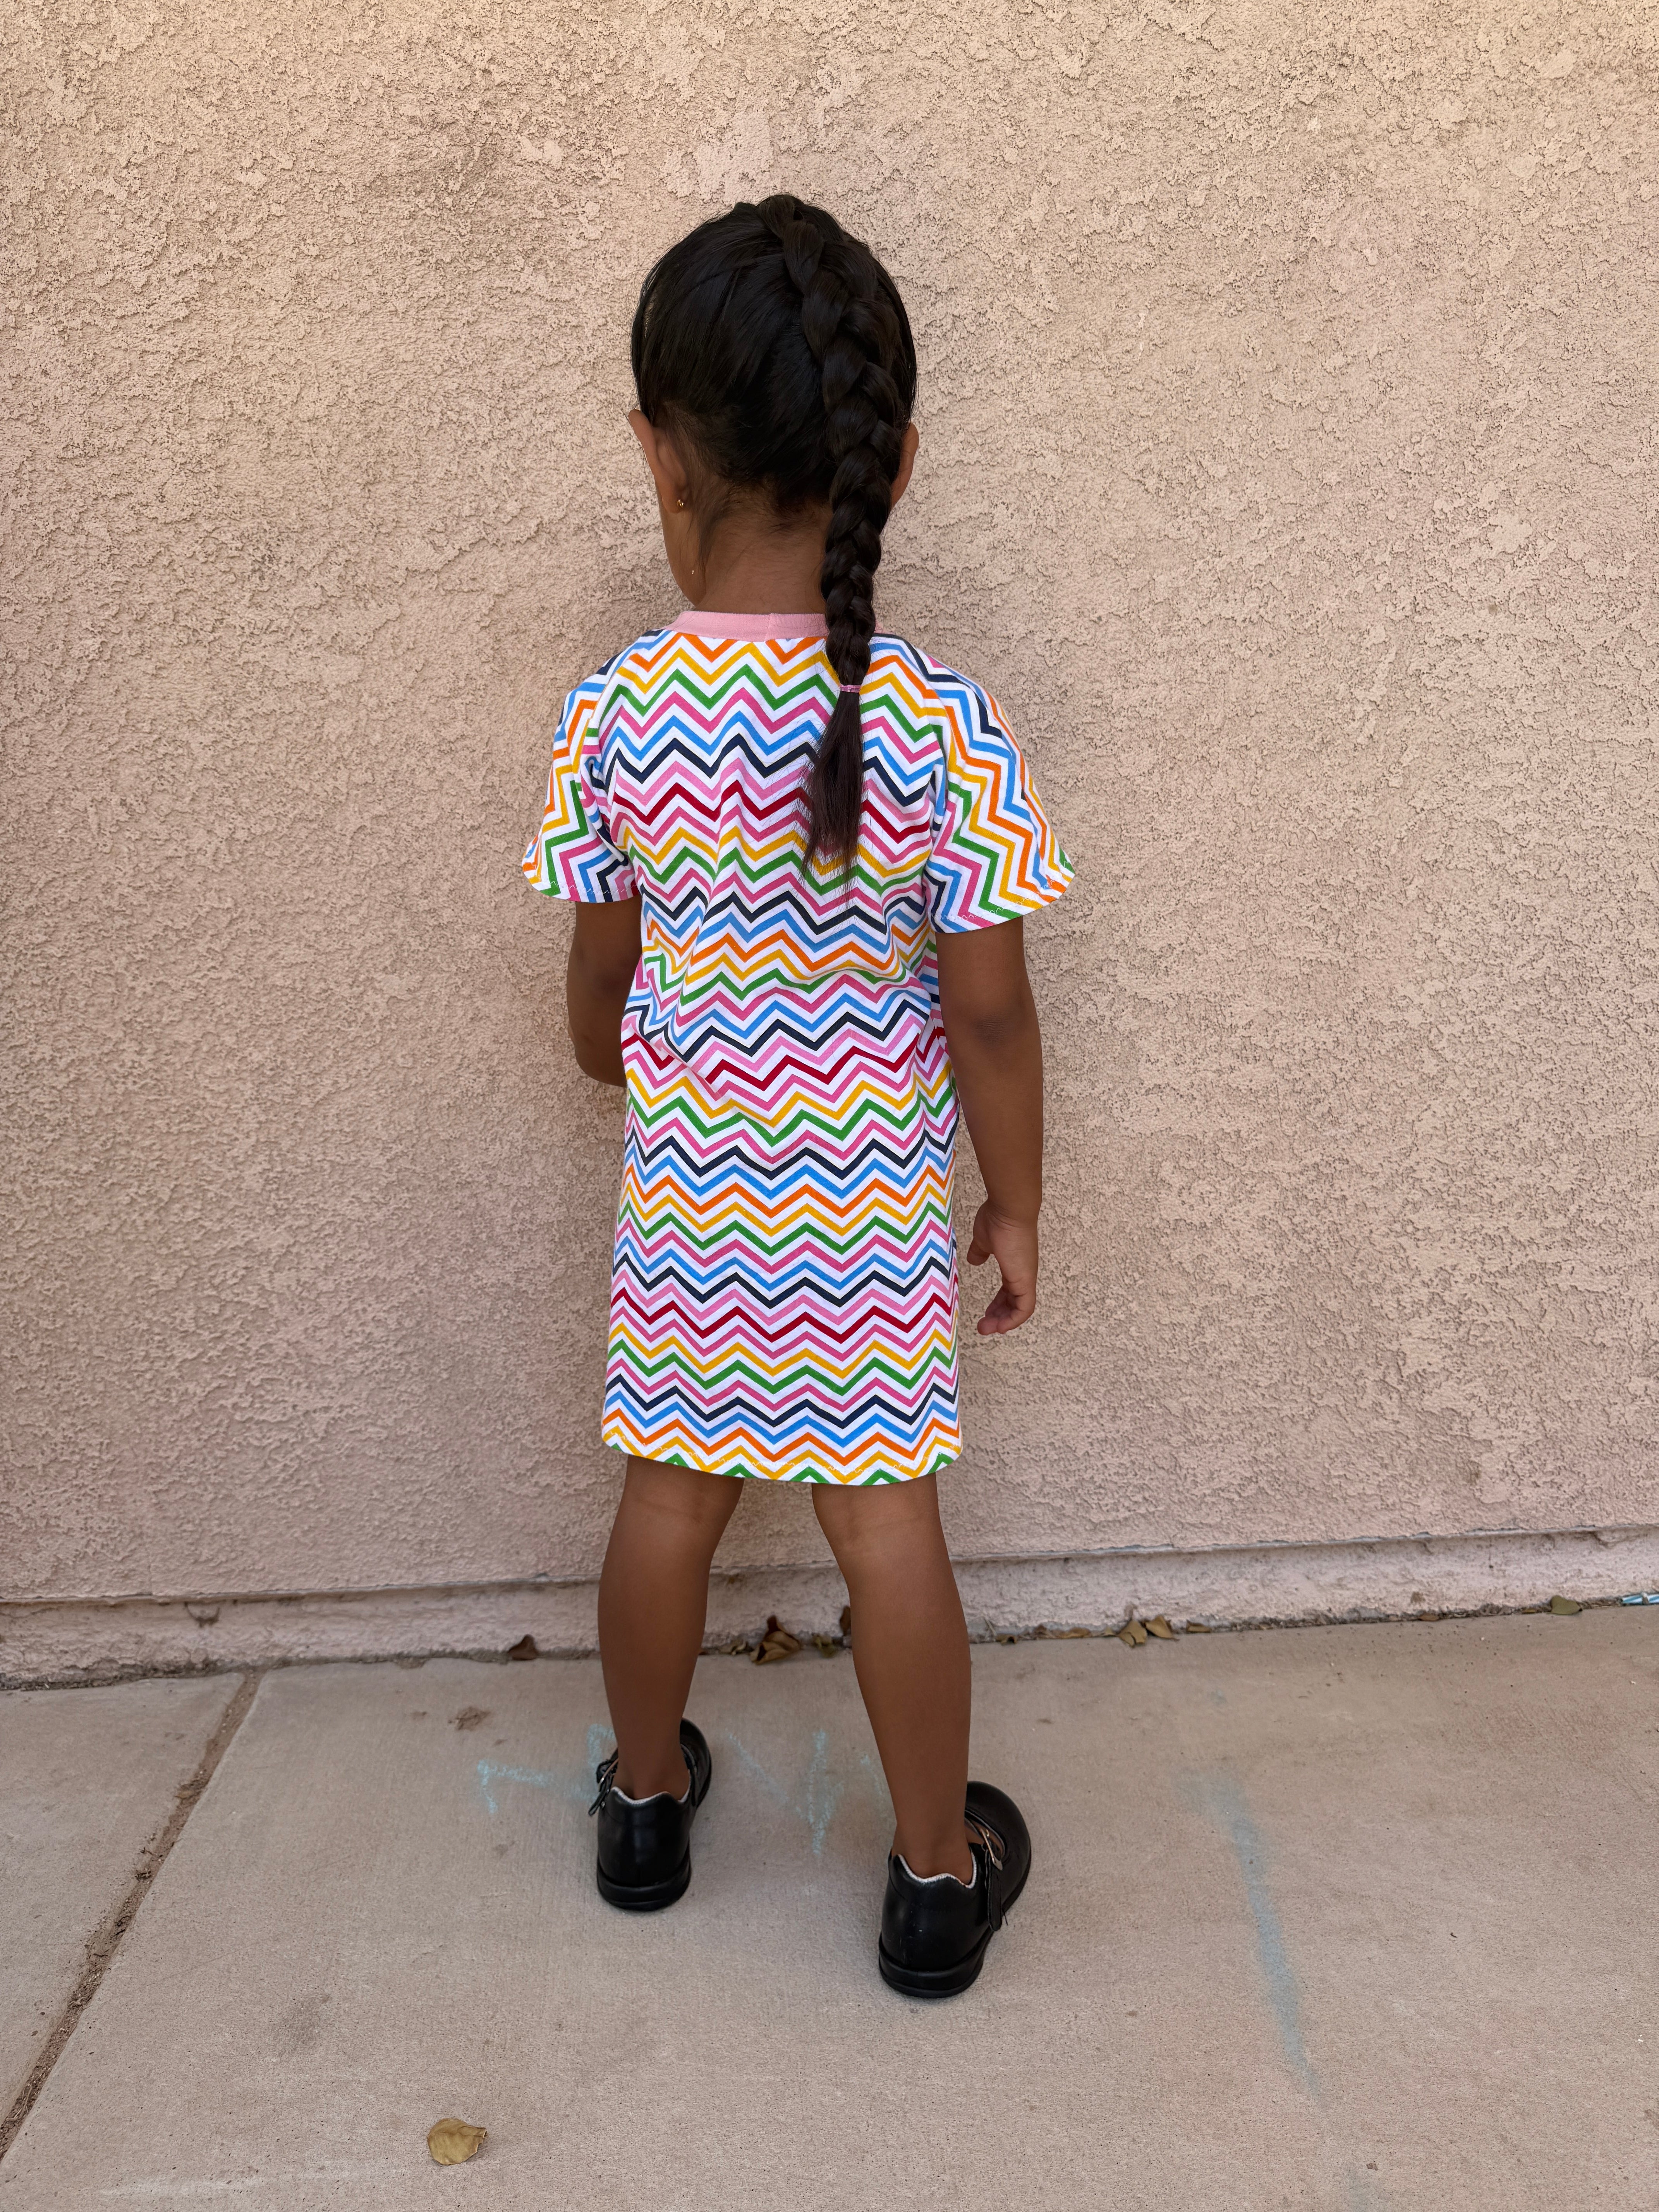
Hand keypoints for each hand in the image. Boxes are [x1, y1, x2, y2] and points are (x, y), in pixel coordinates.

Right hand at [965, 1204, 1037, 1334]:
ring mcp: (1026, 1277)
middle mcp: (1023, 1273)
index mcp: (1014, 1264)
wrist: (1009, 1209)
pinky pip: (1025, 1308)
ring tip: (986, 1329)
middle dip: (999, 1317)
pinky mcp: (1025, 1280)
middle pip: (1014, 1302)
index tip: (986, 1313)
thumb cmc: (997, 1219)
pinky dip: (1014, 1320)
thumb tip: (975, 1260)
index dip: (999, 1304)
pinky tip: (1000, 1326)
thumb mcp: (983, 1240)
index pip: (1009, 1290)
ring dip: (1003, 1322)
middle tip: (983, 1326)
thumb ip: (979, 1252)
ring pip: (1020, 1309)